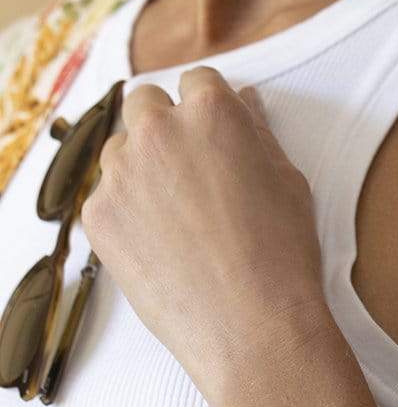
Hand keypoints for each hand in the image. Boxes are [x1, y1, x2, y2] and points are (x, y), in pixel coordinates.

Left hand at [79, 65, 335, 401]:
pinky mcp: (99, 216)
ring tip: (178, 216)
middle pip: (145, 103)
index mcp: (211, 113)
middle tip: (191, 170)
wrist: (251, 326)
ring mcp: (121, 174)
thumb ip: (258, 134)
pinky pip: (108, 198)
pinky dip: (129, 213)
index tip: (215, 135)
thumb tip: (243, 103)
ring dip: (142, 168)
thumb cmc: (282, 254)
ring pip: (121, 151)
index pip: (198, 81)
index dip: (209, 108)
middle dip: (165, 126)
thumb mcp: (289, 182)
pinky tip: (163, 246)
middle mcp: (158, 132)